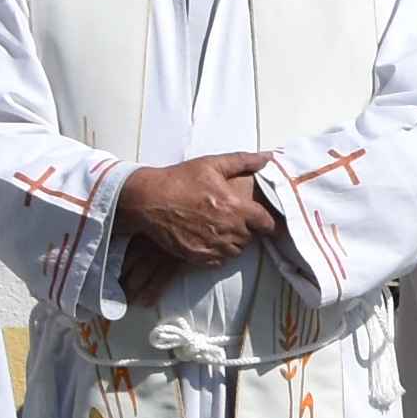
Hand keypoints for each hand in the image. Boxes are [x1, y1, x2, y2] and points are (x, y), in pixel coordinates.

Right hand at [114, 151, 271, 300]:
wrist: (149, 200)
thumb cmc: (180, 179)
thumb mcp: (212, 164)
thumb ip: (243, 161)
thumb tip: (267, 157)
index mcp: (235, 207)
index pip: (266, 223)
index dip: (266, 221)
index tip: (260, 218)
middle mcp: (227, 229)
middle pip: (250, 237)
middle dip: (246, 229)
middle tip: (233, 218)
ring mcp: (212, 245)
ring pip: (235, 251)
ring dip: (233, 241)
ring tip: (220, 227)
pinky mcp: (198, 256)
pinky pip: (219, 260)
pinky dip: (217, 252)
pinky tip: (208, 238)